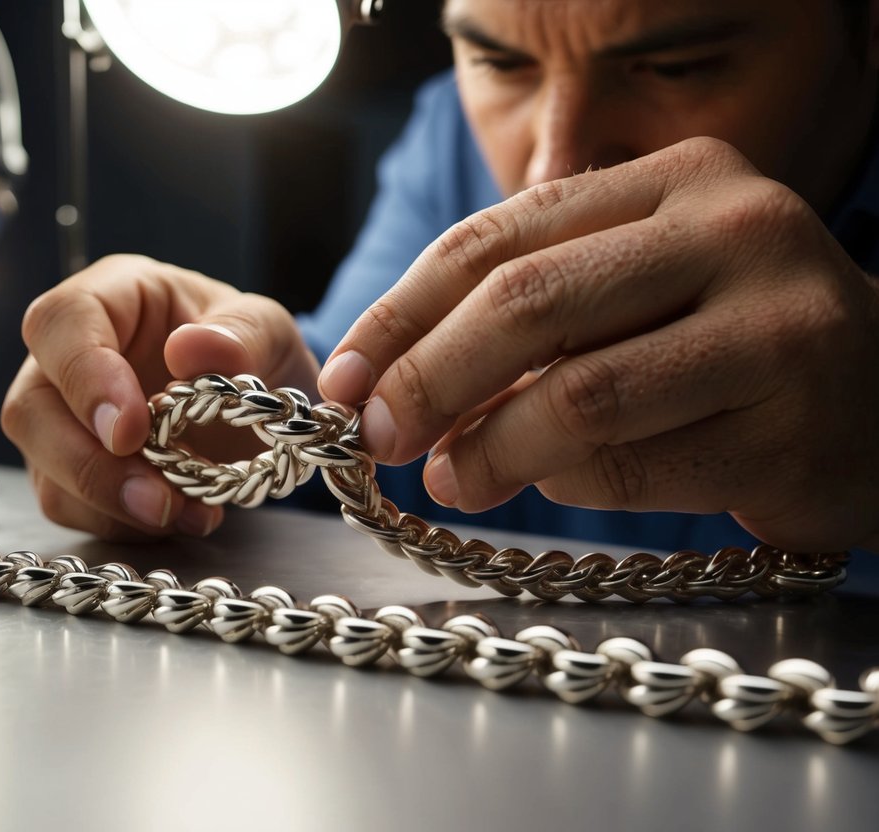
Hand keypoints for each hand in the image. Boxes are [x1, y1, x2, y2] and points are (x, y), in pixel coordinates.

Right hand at [2, 254, 318, 539]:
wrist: (259, 405)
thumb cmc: (250, 349)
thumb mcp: (269, 328)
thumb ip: (243, 332)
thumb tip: (191, 348)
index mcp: (109, 296)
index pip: (61, 323)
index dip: (84, 379)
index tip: (130, 431)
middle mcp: (67, 355)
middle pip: (31, 409)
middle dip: (90, 465)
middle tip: (157, 498)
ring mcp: (60, 416)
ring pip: (45, 468)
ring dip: (110, 504)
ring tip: (184, 513)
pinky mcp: (69, 469)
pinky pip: (72, 506)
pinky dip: (123, 524)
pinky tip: (180, 517)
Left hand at [318, 137, 878, 551]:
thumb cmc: (723, 344)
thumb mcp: (633, 289)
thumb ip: (529, 315)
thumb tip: (387, 386)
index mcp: (675, 180)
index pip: (497, 237)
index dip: (401, 312)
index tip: (343, 376)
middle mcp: (733, 230)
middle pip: (528, 302)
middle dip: (428, 377)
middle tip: (376, 436)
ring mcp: (775, 326)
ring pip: (578, 393)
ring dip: (489, 449)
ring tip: (450, 479)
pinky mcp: (793, 427)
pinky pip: (632, 466)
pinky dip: (563, 485)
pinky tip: (542, 487)